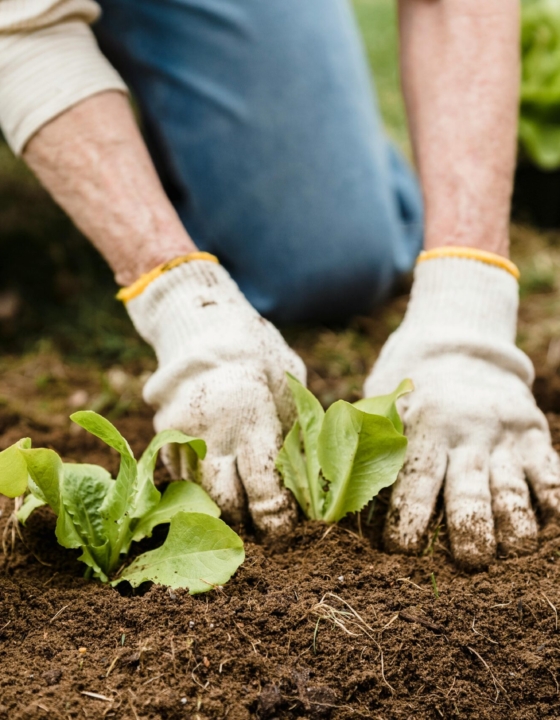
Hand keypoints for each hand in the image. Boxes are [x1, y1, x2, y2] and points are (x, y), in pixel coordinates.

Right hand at [126, 260, 305, 538]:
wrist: (204, 328)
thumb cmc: (260, 358)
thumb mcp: (289, 389)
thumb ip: (293, 435)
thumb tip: (305, 484)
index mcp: (250, 419)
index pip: (263, 489)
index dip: (276, 517)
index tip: (285, 527)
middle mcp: (211, 432)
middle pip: (224, 501)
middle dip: (245, 521)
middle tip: (262, 525)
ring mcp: (181, 434)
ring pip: (198, 493)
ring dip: (219, 507)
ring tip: (240, 507)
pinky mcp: (162, 434)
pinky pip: (181, 475)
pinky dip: (200, 484)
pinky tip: (217, 478)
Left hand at [364, 257, 559, 568]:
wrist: (460, 345)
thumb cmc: (409, 388)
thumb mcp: (381, 403)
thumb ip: (360, 443)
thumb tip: (326, 494)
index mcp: (422, 426)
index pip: (415, 479)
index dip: (408, 518)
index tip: (401, 549)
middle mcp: (465, 432)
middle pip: (469, 492)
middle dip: (469, 532)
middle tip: (468, 563)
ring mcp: (503, 435)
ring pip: (512, 490)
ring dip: (513, 528)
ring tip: (508, 551)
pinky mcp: (534, 435)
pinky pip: (551, 474)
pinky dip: (552, 502)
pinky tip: (546, 523)